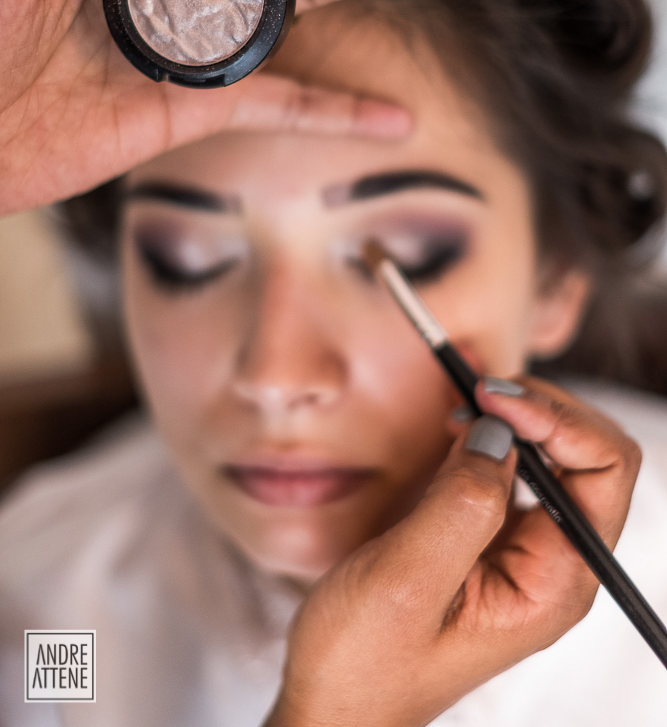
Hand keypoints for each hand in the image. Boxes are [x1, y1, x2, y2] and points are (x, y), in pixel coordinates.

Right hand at [264, 378, 640, 726]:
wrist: (333, 705)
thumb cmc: (365, 664)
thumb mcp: (406, 579)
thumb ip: (462, 502)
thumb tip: (499, 431)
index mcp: (553, 583)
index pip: (604, 472)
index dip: (557, 419)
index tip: (492, 396)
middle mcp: (550, 564)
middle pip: (589, 455)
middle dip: (540, 409)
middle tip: (477, 390)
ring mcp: (520, 550)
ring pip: (553, 455)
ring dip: (516, 417)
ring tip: (463, 402)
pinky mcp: (487, 538)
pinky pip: (511, 469)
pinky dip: (490, 434)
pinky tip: (455, 429)